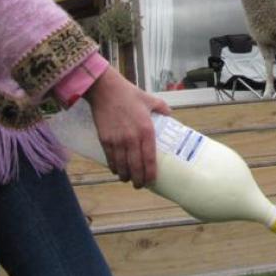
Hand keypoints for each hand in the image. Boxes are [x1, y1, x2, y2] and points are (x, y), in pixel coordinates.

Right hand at [85, 66, 171, 187]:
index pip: (150, 158)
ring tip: (128, 179)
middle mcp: (132, 138)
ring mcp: (117, 141)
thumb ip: (163, 109)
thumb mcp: (151, 99)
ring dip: (125, 176)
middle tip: (140, 185)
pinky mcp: (104, 140)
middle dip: (138, 180)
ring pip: (122, 167)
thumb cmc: (129, 94)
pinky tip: (117, 170)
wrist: (105, 90)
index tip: (152, 181)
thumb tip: (170, 115)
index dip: (151, 173)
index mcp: (146, 130)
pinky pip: (110, 159)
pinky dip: (114, 167)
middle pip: (135, 167)